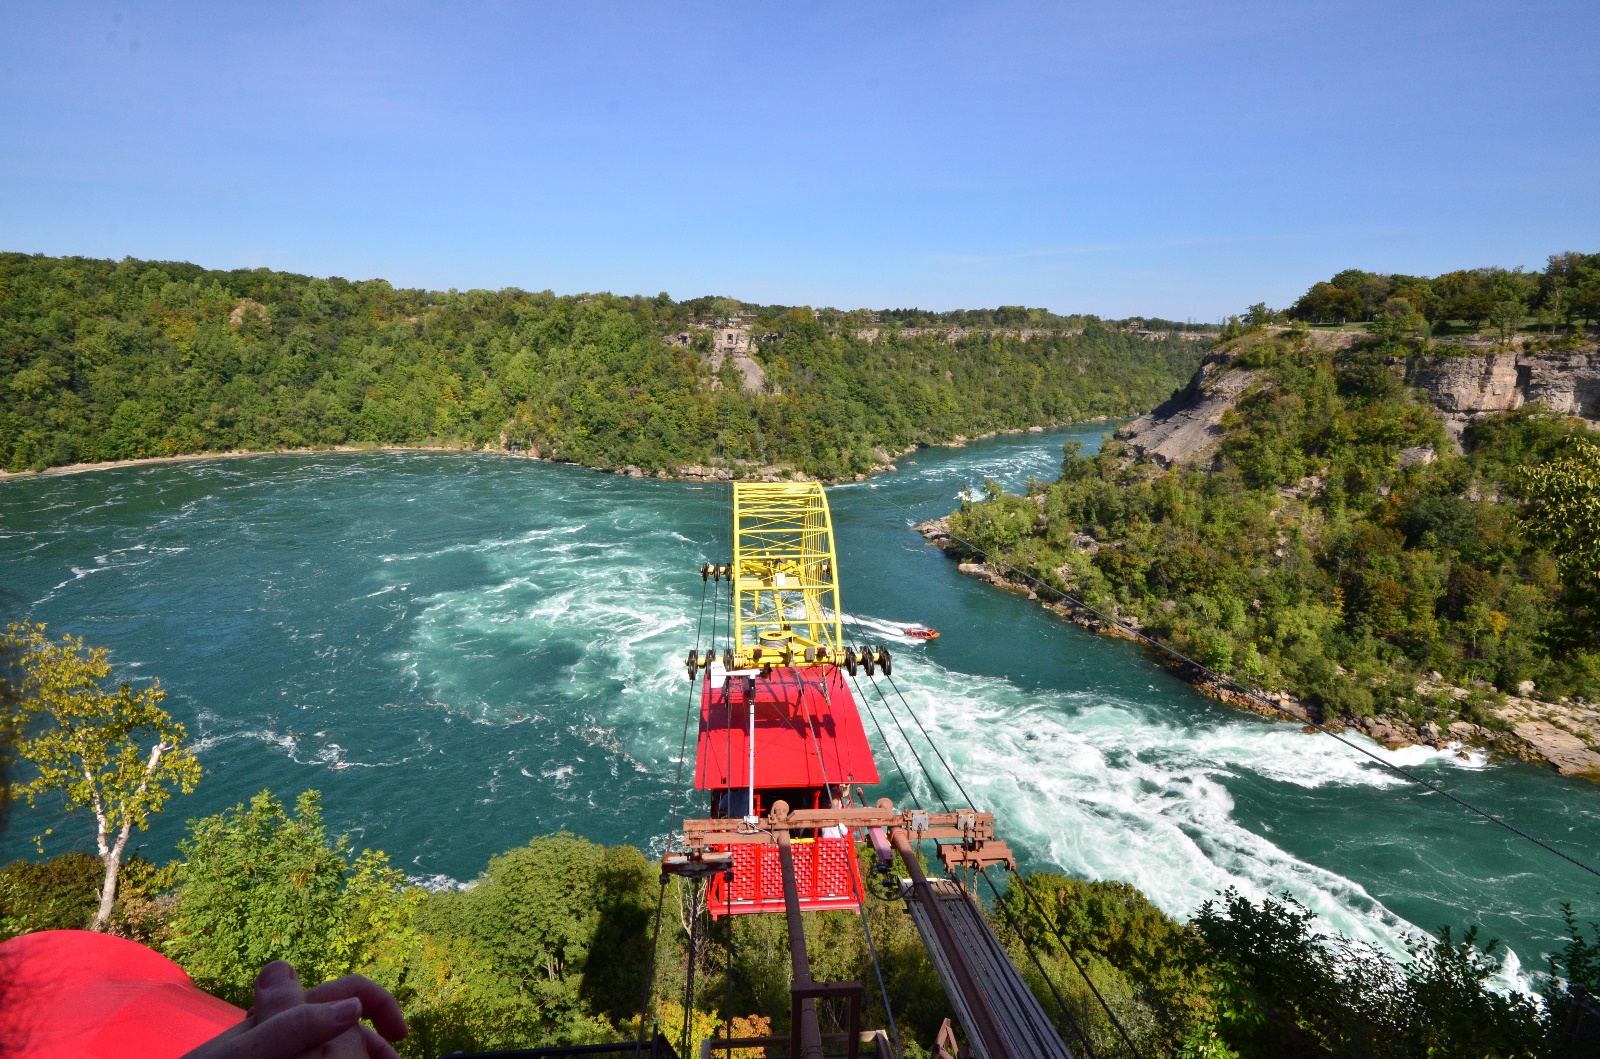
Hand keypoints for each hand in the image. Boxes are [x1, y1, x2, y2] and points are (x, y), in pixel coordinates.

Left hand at [181, 960, 407, 1058]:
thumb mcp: (244, 1054)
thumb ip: (291, 1024)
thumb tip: (351, 1006)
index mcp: (279, 1013)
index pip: (344, 990)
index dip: (376, 1003)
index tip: (400, 1037)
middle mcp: (281, 1029)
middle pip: (344, 1020)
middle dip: (374, 1040)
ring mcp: (278, 1049)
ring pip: (331, 1045)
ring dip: (357, 1053)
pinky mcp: (274, 1057)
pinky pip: (314, 1055)